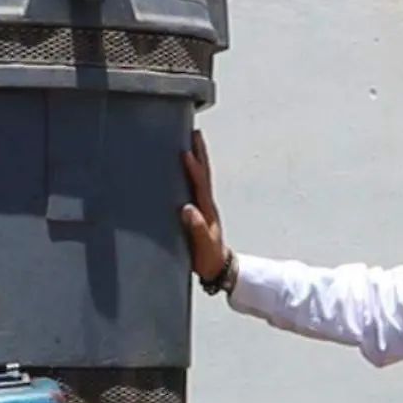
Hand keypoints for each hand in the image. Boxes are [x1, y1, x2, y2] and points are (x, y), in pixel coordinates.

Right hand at [179, 130, 228, 280]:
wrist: (217, 268)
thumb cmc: (208, 258)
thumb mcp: (202, 246)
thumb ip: (196, 229)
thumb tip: (187, 209)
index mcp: (206, 210)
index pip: (200, 184)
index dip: (194, 168)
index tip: (186, 152)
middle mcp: (206, 204)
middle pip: (203, 174)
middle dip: (200, 153)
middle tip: (195, 134)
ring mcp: (203, 207)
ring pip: (201, 177)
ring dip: (198, 159)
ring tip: (192, 142)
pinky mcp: (198, 211)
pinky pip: (195, 186)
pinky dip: (192, 172)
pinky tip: (186, 167)